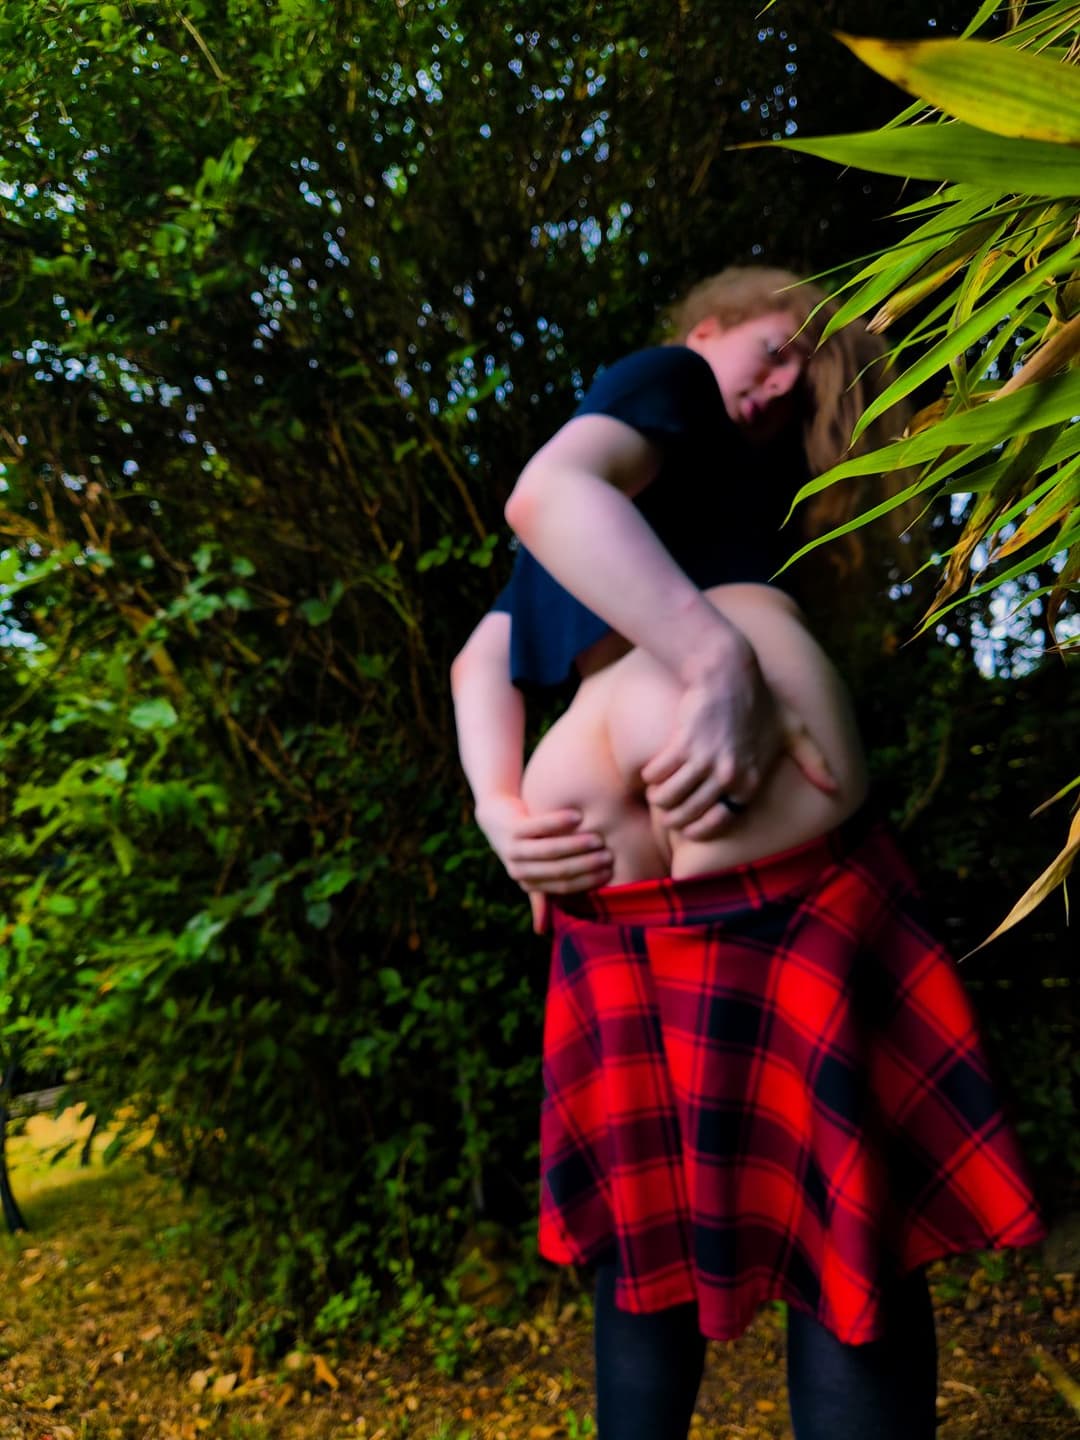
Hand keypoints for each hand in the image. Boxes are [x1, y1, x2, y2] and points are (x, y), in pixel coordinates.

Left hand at [475, 793, 613, 892]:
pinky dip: (558, 822)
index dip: (587, 881)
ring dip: (576, 845)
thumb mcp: (531, 870)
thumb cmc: (524, 845)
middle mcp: (519, 870)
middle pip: (558, 870)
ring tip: (597, 838)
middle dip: (586, 864)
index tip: (609, 872)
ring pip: (549, 850)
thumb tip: (542, 933)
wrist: (495, 818)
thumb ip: (540, 897)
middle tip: (609, 855)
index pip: (563, 887)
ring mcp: (514, 849)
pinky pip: (538, 826)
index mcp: (528, 883)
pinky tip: (578, 816)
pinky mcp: (512, 829)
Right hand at [642, 669, 837, 841]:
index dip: (700, 828)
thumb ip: (813, 761)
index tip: (689, 826)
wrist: (730, 671)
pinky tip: (650, 773)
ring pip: (670, 797)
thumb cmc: (762, 700)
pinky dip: (650, 776)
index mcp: (753, 779)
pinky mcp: (684, 744)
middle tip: (666, 814)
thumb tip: (836, 789)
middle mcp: (731, 775)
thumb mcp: (792, 731)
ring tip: (656, 794)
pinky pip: (659, 773)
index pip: (721, 819)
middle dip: (674, 818)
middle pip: (691, 813)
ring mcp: (707, 760)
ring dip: (659, 798)